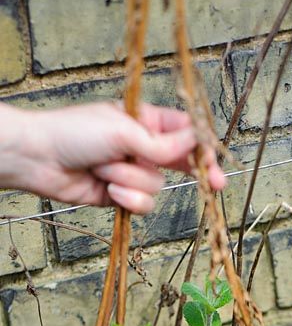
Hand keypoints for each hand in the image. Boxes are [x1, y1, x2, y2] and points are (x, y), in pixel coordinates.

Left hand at [0, 102, 224, 212]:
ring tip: (106, 170)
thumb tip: (195, 141)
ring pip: (157, 186)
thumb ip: (162, 144)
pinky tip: (108, 190)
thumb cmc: (76, 134)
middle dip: (196, 173)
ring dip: (131, 180)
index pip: (185, 133)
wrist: (41, 159)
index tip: (216, 161)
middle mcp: (143, 147)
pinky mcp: (122, 196)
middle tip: (217, 185)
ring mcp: (133, 173)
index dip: (203, 147)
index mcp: (145, 121)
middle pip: (181, 163)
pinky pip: (142, 204)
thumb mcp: (124, 132)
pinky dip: (126, 198)